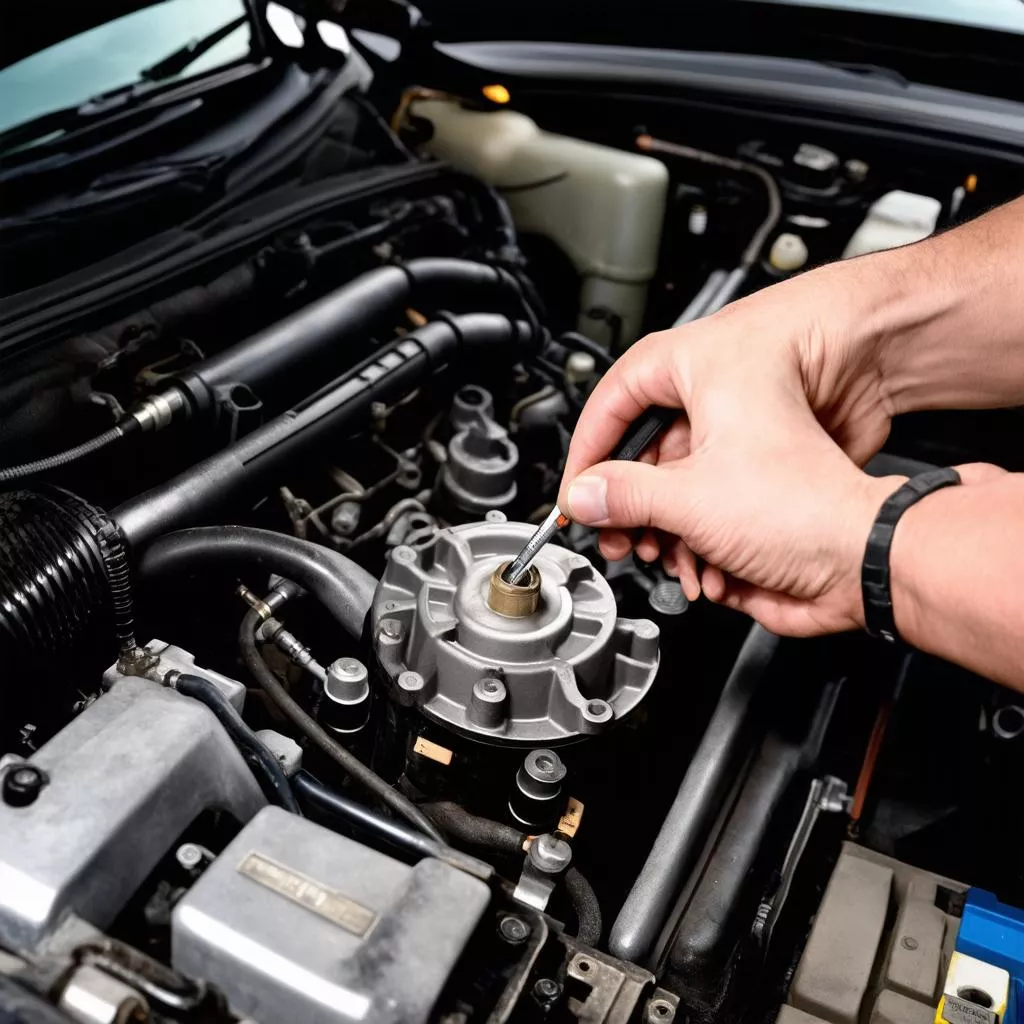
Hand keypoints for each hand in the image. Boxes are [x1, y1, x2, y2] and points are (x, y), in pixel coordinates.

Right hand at [558, 264, 903, 635]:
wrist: (866, 556)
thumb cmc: (804, 504)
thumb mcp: (689, 498)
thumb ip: (622, 496)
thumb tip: (582, 495)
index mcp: (702, 372)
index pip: (616, 398)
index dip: (587, 448)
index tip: (574, 489)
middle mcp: (719, 403)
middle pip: (642, 448)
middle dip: (624, 501)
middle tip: (609, 531)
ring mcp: (736, 447)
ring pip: (670, 484)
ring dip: (658, 529)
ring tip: (654, 555)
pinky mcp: (750, 488)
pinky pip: (700, 508)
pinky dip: (691, 540)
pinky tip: (696, 568)